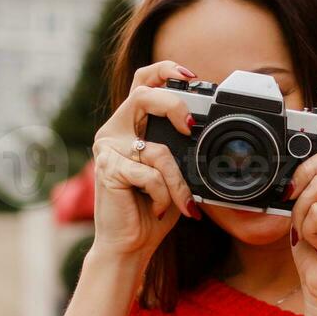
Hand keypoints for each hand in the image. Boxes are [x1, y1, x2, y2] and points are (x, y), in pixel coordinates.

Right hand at [91, 59, 200, 258]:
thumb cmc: (152, 209)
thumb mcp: (173, 173)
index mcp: (131, 126)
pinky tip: (157, 208)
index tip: (190, 76)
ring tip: (181, 203)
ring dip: (178, 182)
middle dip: (172, 104)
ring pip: (159, 149)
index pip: (142, 82)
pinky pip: (151, 175)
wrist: (130, 245)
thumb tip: (208, 132)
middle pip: (142, 94)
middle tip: (190, 126)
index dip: (164, 71)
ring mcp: (108, 149)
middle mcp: (115, 131)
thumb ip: (181, 149)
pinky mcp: (108, 169)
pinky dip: (163, 196)